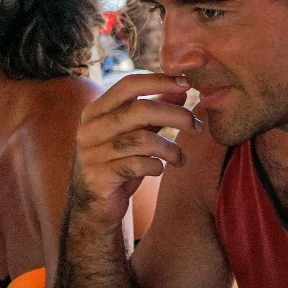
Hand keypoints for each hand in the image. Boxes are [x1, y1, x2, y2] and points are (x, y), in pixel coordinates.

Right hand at [70, 73, 198, 226]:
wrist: (95, 206)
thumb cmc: (119, 164)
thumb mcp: (137, 134)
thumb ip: (155, 112)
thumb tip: (181, 89)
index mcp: (97, 111)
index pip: (129, 85)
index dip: (160, 81)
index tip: (188, 84)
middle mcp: (90, 128)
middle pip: (140, 110)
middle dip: (176, 116)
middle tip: (197, 126)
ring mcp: (92, 153)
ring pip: (142, 140)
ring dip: (171, 149)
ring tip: (180, 158)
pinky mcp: (98, 177)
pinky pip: (137, 165)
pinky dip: (156, 166)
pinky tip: (160, 169)